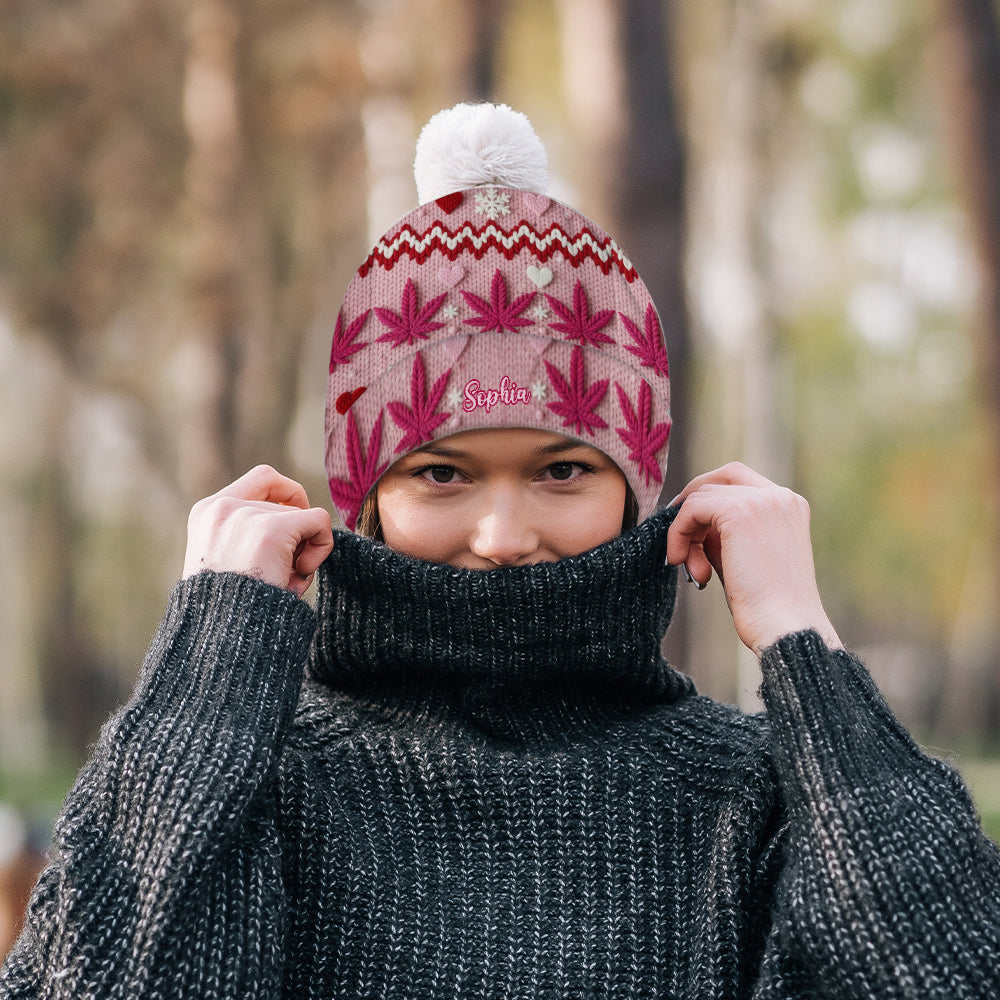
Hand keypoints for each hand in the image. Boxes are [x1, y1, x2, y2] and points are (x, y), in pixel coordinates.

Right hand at [183, 465, 334, 598]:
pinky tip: (300, 574)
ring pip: (303, 516)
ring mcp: (246, 516)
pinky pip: (319, 522)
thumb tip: (305, 517)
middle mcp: (222, 507)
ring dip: (303, 550)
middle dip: (294, 536)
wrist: (222, 637)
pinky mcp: (271, 530)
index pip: (262, 479)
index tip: (294, 525)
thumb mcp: (229, 562)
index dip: (288, 496)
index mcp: (206, 513)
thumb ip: (250, 535)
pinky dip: (322, 546)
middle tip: (284, 572)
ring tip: (283, 581)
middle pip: (286, 503)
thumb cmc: (231, 611)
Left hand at [667, 462, 841, 655]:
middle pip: (721, 477)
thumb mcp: (743, 558)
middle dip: (693, 504)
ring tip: (694, 570)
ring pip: (701, 496)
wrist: (784, 628)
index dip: (708, 499)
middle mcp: (780, 496)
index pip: (740, 481)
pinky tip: (680, 561)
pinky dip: (678, 533)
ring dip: (686, 532)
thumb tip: (691, 522)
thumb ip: (723, 533)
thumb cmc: (766, 606)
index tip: (690, 529)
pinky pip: (691, 509)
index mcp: (789, 506)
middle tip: (678, 537)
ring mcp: (763, 501)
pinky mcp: (741, 512)